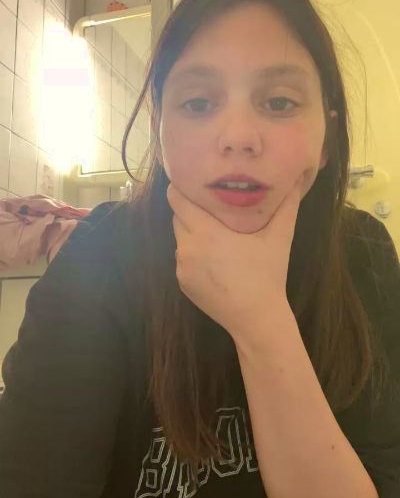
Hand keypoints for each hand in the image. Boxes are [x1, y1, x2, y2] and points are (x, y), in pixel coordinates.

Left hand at [166, 179, 301, 338]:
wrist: (257, 319)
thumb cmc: (267, 275)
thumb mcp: (279, 237)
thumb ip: (286, 205)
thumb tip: (297, 178)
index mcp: (204, 232)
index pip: (176, 199)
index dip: (181, 187)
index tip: (193, 181)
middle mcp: (186, 248)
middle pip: (178, 217)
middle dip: (191, 210)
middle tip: (210, 205)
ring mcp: (182, 268)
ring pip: (181, 239)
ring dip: (194, 233)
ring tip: (216, 233)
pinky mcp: (183, 283)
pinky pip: (184, 260)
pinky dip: (195, 255)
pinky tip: (215, 260)